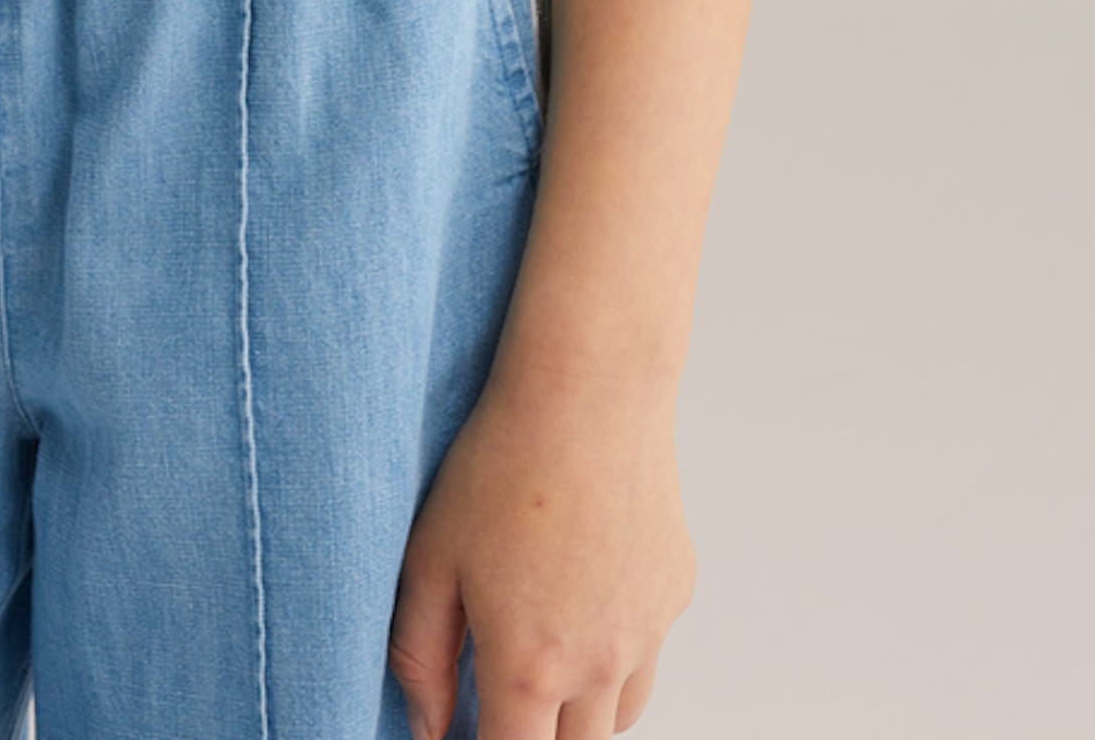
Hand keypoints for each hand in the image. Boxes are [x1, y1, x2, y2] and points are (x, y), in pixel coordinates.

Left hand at [386, 364, 696, 739]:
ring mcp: (647, 631)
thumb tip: (427, 725)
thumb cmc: (500, 462)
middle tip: (497, 697)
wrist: (588, 389)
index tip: (461, 730)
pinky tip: (581, 592)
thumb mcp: (430, 557)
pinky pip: (646, 651)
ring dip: (579, 711)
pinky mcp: (675, 592)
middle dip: (533, 737)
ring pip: (617, 717)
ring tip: (539, 656)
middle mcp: (600, 664)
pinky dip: (616, 650)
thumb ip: (420, 655)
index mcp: (531, 665)